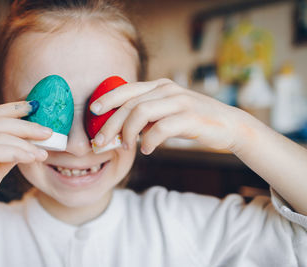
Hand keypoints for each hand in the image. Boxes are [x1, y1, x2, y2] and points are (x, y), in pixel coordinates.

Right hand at [0, 101, 51, 229]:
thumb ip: (10, 149)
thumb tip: (33, 140)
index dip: (16, 108)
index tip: (38, 107)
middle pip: (0, 122)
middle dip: (28, 126)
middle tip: (48, 133)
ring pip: (0, 137)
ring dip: (26, 144)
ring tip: (43, 153)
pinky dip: (17, 153)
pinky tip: (31, 158)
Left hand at [90, 78, 251, 153]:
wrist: (229, 125)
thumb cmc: (193, 121)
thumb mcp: (167, 113)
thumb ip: (147, 116)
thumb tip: (121, 129)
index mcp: (159, 86)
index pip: (127, 89)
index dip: (108, 99)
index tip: (93, 111)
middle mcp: (167, 89)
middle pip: (129, 104)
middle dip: (110, 124)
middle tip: (100, 141)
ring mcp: (179, 101)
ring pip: (141, 113)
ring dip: (128, 133)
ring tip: (126, 147)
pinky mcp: (189, 116)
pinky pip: (161, 128)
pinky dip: (149, 141)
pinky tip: (148, 150)